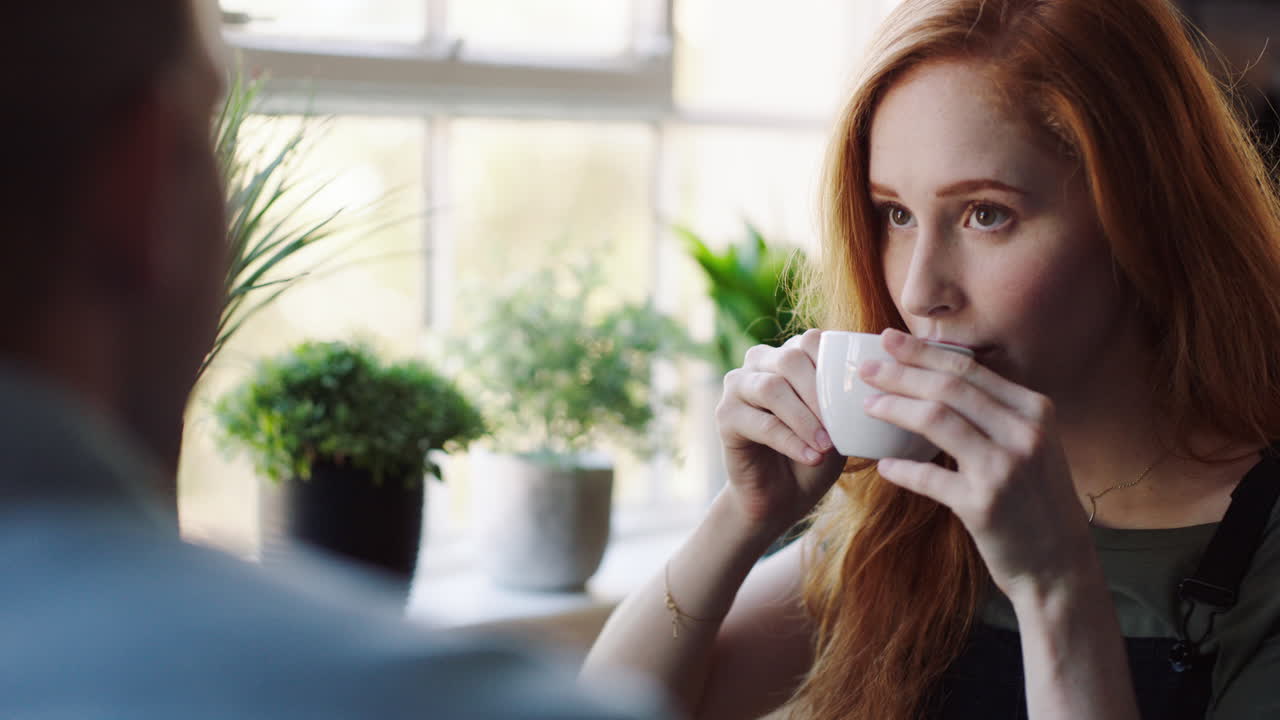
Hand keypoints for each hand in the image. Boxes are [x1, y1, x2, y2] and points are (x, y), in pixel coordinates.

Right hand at [715, 329, 845, 537]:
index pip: (811, 340)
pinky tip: (812, 457)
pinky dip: (791, 441)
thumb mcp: (840, 424)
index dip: (836, 364)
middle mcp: (759, 363)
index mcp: (789, 355)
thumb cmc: (816, 453)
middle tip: (840, 425)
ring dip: (804, 418)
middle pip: (789, 359)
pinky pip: (761, 423)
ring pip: (771, 388)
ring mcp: (737, 387)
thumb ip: (850, 399)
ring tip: (827, 445)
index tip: (859, 397)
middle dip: (819, 392)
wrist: (782, 496)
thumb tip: (880, 382)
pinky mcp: (725, 416)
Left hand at [860, 328, 1093, 597]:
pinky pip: (928, 476)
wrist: (1058, 564)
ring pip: (935, 419)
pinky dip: (901, 469)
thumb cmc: (1036, 500)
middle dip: (900, 372)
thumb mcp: (1031, 444)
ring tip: (867, 406)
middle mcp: (1023, 432)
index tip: (888, 340)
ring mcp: (1004, 468)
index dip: (922, 351)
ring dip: (894, 409)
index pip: (968, 367)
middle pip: (947, 386)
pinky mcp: (983, 505)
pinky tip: (883, 465)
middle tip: (865, 368)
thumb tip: (937, 377)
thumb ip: (996, 412)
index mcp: (1034, 410)